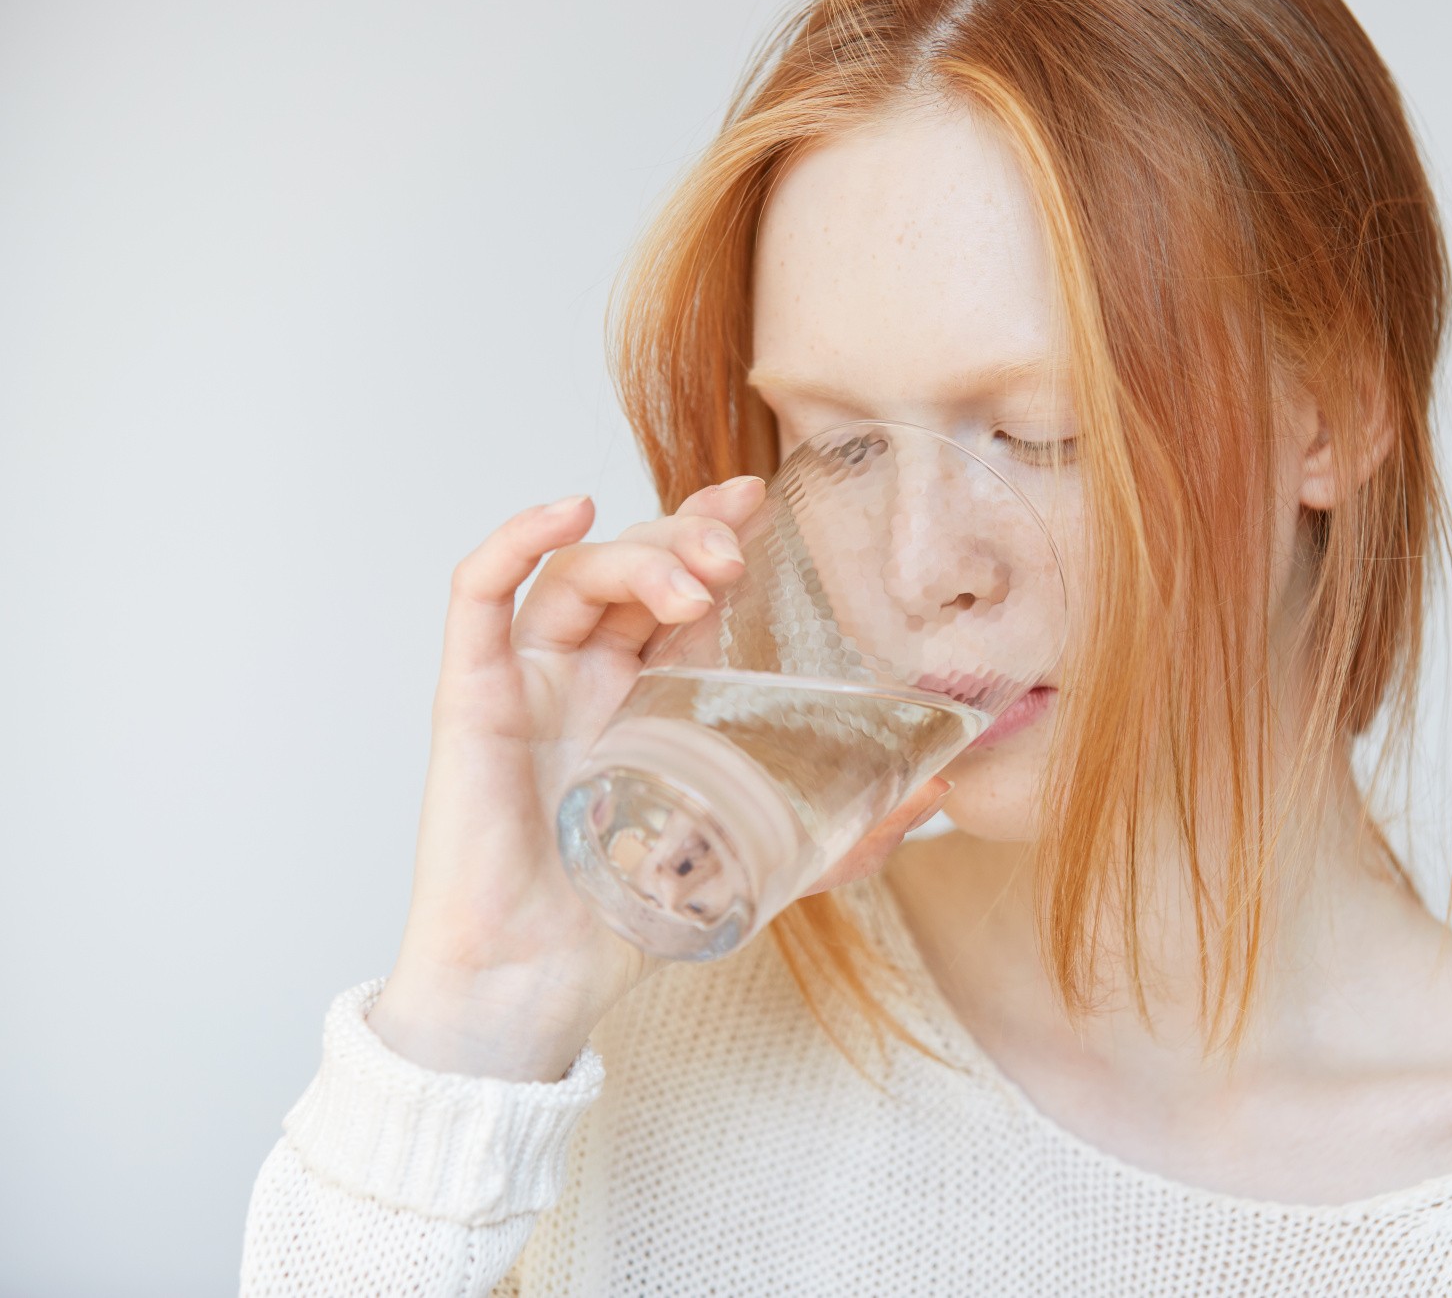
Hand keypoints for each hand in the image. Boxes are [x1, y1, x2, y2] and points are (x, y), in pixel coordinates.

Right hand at [367, 479, 950, 1081]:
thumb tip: (939, 794)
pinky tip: (569, 512)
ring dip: (638, 554)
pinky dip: (515, 540)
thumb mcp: (760, 867)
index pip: (684, 584)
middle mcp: (591, 677)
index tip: (761, 502)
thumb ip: (843, 835)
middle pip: (637, 565)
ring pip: (576, 572)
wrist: (534, 988)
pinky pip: (477, 596)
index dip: (716, 528)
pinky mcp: (474, 699)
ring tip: (696, 580)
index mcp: (653, 696)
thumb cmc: (627, 926)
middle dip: (689, 540)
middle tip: (735, 557)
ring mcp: (530, 681)